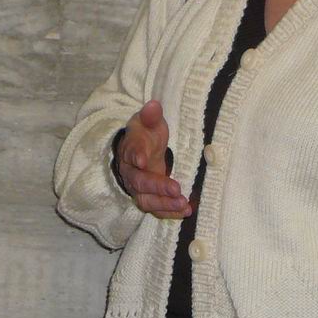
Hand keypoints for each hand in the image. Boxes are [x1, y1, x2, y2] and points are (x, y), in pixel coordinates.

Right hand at [115, 101, 189, 217]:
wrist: (138, 153)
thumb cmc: (145, 136)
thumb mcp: (149, 123)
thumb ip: (151, 116)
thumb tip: (154, 105)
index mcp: (130, 149)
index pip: (131, 152)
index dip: (136, 155)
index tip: (142, 159)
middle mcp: (131, 172)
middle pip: (139, 182)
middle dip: (157, 186)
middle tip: (176, 188)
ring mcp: (139, 188)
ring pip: (146, 200)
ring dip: (164, 204)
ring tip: (183, 204)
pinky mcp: (149, 198)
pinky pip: (156, 210)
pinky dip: (170, 212)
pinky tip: (186, 210)